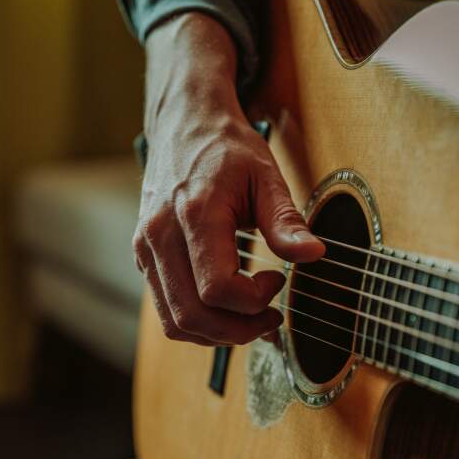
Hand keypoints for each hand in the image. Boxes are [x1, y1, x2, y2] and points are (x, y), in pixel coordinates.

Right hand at [133, 13, 324, 345]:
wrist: (183, 125)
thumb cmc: (224, 148)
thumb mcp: (265, 176)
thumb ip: (285, 221)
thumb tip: (314, 255)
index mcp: (193, 213)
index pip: (216, 287)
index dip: (253, 300)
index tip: (278, 281)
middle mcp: (159, 235)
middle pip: (192, 314)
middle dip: (238, 330)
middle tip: (271, 318)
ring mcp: (145, 249)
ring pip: (175, 321)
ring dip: (217, 334)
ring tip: (252, 319)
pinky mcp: (143, 258)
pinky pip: (167, 310)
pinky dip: (198, 322)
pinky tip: (227, 310)